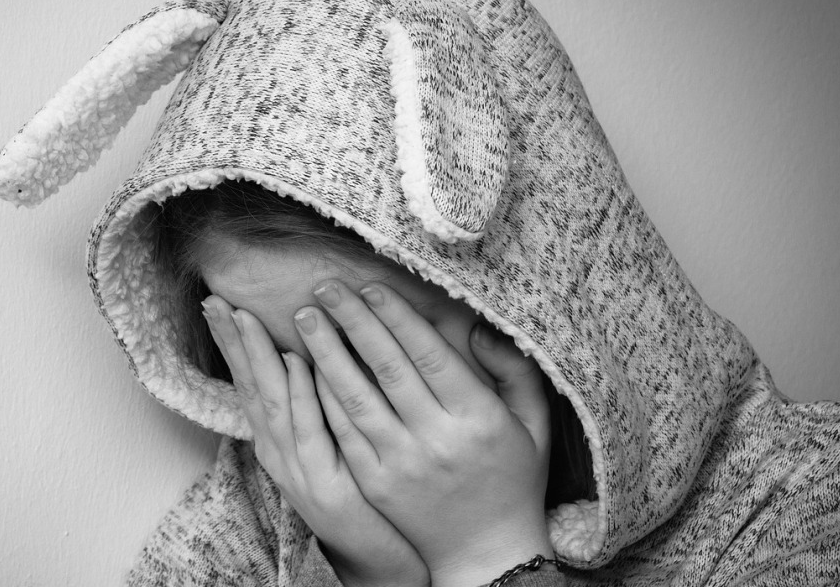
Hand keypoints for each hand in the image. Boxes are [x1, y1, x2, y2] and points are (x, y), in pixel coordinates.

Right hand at [201, 295, 429, 586]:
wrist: (377, 553)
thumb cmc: (359, 491)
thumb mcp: (329, 441)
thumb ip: (317, 401)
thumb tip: (309, 353)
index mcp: (279, 441)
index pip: (249, 384)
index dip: (232, 345)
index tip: (218, 305)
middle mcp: (279, 453)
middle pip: (250, 388)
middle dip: (232, 343)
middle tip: (215, 302)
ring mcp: (298, 470)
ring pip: (273, 404)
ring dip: (258, 359)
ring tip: (245, 319)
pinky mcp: (325, 486)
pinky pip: (309, 431)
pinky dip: (301, 395)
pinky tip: (295, 363)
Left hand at [298, 280, 552, 586]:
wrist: (486, 553)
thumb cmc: (513, 479)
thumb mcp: (533, 423)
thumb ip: (514, 371)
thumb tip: (479, 327)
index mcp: (478, 418)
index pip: (429, 354)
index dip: (396, 317)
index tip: (370, 285)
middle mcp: (437, 439)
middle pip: (387, 368)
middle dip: (353, 321)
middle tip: (325, 285)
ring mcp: (401, 464)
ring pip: (356, 398)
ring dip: (327, 354)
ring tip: (306, 318)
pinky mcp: (375, 484)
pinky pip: (344, 433)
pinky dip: (324, 398)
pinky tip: (308, 369)